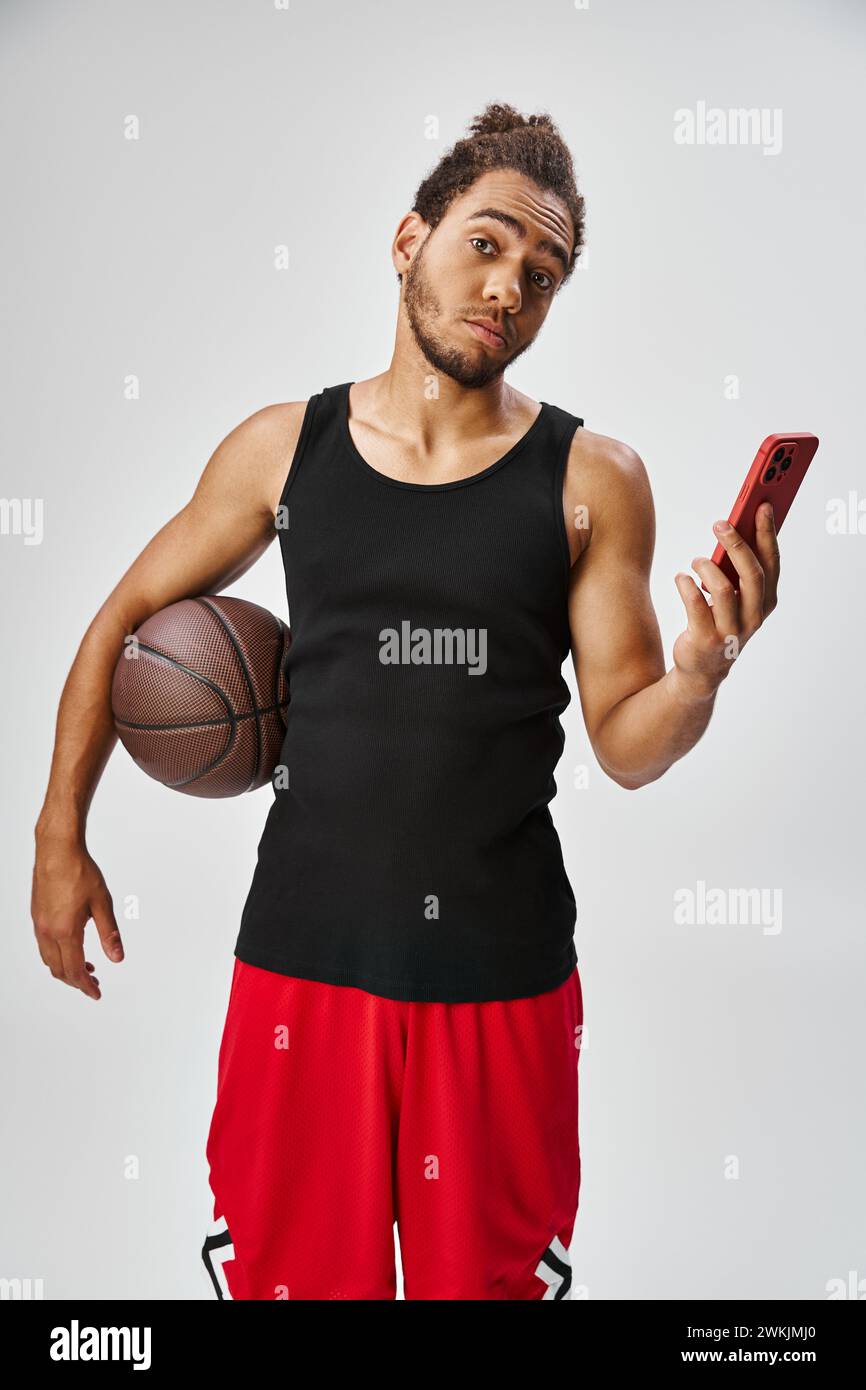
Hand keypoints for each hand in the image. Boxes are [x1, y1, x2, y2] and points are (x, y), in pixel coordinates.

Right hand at [31, 832, 123, 999]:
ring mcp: (39, 924)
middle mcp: (47, 932)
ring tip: (86, 968)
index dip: (85, 986)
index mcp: (65, 931)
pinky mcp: (37, 916)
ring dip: (66, 969)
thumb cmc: (79, 872)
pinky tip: (72, 948)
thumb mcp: (102, 903)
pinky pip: (44, 946)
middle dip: (76, 981)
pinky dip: (57, 956)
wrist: (57, 850)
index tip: (96, 993)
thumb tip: (117, 958)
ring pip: (49, 960)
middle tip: (94, 984)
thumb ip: (109, 933)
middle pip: (59, 970)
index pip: (74, 970)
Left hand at [672, 502, 779, 696]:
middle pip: (751, 573)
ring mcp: (731, 631)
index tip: (762, 506)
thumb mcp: (735, 596)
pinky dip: (685, 585)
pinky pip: (695, 604)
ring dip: (706, 567)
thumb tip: (735, 527)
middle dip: (737, 543)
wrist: (701, 669)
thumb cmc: (720, 621)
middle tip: (719, 523)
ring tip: (695, 560)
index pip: (771, 563)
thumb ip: (738, 568)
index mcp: (766, 602)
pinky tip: (681, 578)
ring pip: (723, 588)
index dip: (767, 534)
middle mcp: (753, 617)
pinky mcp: (706, 639)